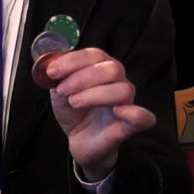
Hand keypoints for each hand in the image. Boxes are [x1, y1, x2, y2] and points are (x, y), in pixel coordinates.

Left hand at [47, 48, 155, 180]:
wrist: (78, 139)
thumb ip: (56, 75)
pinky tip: (116, 112)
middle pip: (111, 68)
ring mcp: (127, 102)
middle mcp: (118, 80)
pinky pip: (144, 117)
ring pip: (123, 89)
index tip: (52, 72)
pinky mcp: (132, 124)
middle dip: (82, 78)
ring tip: (74, 103)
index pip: (95, 54)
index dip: (73, 61)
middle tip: (62, 91)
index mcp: (101, 67)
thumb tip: (49, 63)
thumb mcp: (58, 90)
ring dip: (94, 95)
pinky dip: (133, 113)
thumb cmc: (72, 110)